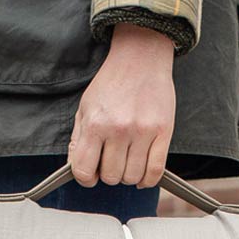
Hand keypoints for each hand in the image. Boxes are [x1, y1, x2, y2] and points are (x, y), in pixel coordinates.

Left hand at [70, 23, 175, 188]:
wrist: (140, 59)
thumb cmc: (111, 84)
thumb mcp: (85, 108)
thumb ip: (78, 140)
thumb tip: (76, 169)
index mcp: (95, 123)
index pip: (84, 170)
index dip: (86, 178)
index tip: (91, 174)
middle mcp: (118, 129)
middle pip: (111, 177)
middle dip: (109, 174)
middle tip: (112, 161)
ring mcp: (142, 131)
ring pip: (133, 177)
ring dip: (129, 176)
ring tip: (127, 161)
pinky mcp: (163, 131)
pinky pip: (156, 170)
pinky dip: (148, 179)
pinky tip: (143, 174)